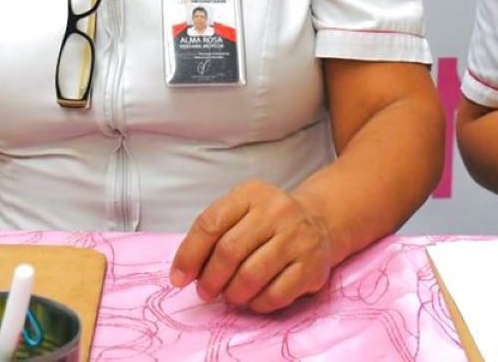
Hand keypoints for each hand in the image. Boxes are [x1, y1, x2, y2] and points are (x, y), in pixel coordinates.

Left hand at [169, 180, 336, 312]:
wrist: (319, 221)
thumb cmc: (267, 221)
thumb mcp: (240, 212)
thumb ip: (213, 234)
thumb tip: (183, 273)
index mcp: (250, 194)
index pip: (210, 223)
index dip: (189, 255)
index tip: (178, 279)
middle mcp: (276, 211)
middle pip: (229, 251)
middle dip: (209, 280)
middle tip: (205, 292)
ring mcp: (297, 238)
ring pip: (250, 276)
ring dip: (232, 294)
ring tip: (230, 296)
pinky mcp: (312, 266)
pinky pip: (274, 295)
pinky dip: (257, 304)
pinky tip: (255, 299)